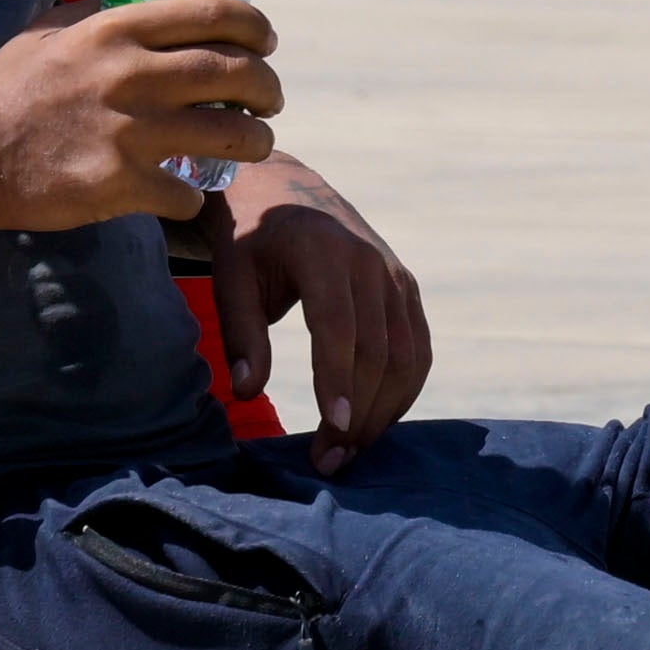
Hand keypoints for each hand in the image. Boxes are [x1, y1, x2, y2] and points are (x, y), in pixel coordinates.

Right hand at [0, 0, 278, 229]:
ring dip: (256, 142)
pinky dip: (193, 198)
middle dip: (268, 88)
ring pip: (233, 136)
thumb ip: (96, 13)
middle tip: (269, 100)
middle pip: (238, 73)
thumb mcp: (47, 32)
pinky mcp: (125, 184)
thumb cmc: (6, 90)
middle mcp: (134, 76)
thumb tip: (136, 2)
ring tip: (254, 146)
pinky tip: (182, 195)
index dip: (255, 27)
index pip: (213, 15)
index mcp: (117, 31)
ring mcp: (133, 133)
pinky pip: (188, 195)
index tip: (266, 42)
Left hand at [211, 153, 431, 472]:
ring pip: (407, 355)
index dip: (338, 378)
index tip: (333, 427)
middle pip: (378, 349)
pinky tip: (375, 423)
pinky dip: (403, 391)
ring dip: (383, 411)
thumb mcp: (231, 275)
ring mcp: (395, 275)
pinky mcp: (406, 289)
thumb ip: (240, 333)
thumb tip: (244, 392)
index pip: (339, 325)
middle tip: (330, 461)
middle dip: (359, 412)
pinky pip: (418, 349)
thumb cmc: (251, 237)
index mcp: (322, 251)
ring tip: (350, 453)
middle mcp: (370, 261)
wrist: (286, 188)